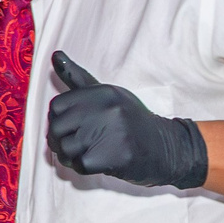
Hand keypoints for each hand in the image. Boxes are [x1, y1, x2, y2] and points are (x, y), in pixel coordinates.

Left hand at [47, 53, 207, 189]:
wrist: (167, 148)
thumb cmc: (132, 121)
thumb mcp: (108, 95)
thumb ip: (77, 77)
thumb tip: (55, 55)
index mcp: (102, 92)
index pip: (56, 106)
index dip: (58, 119)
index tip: (70, 126)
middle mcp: (107, 109)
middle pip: (57, 127)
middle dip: (59, 140)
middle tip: (74, 144)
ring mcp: (113, 133)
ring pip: (65, 148)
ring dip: (69, 156)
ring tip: (84, 153)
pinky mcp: (116, 157)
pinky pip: (79, 165)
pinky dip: (82, 167)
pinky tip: (95, 162)